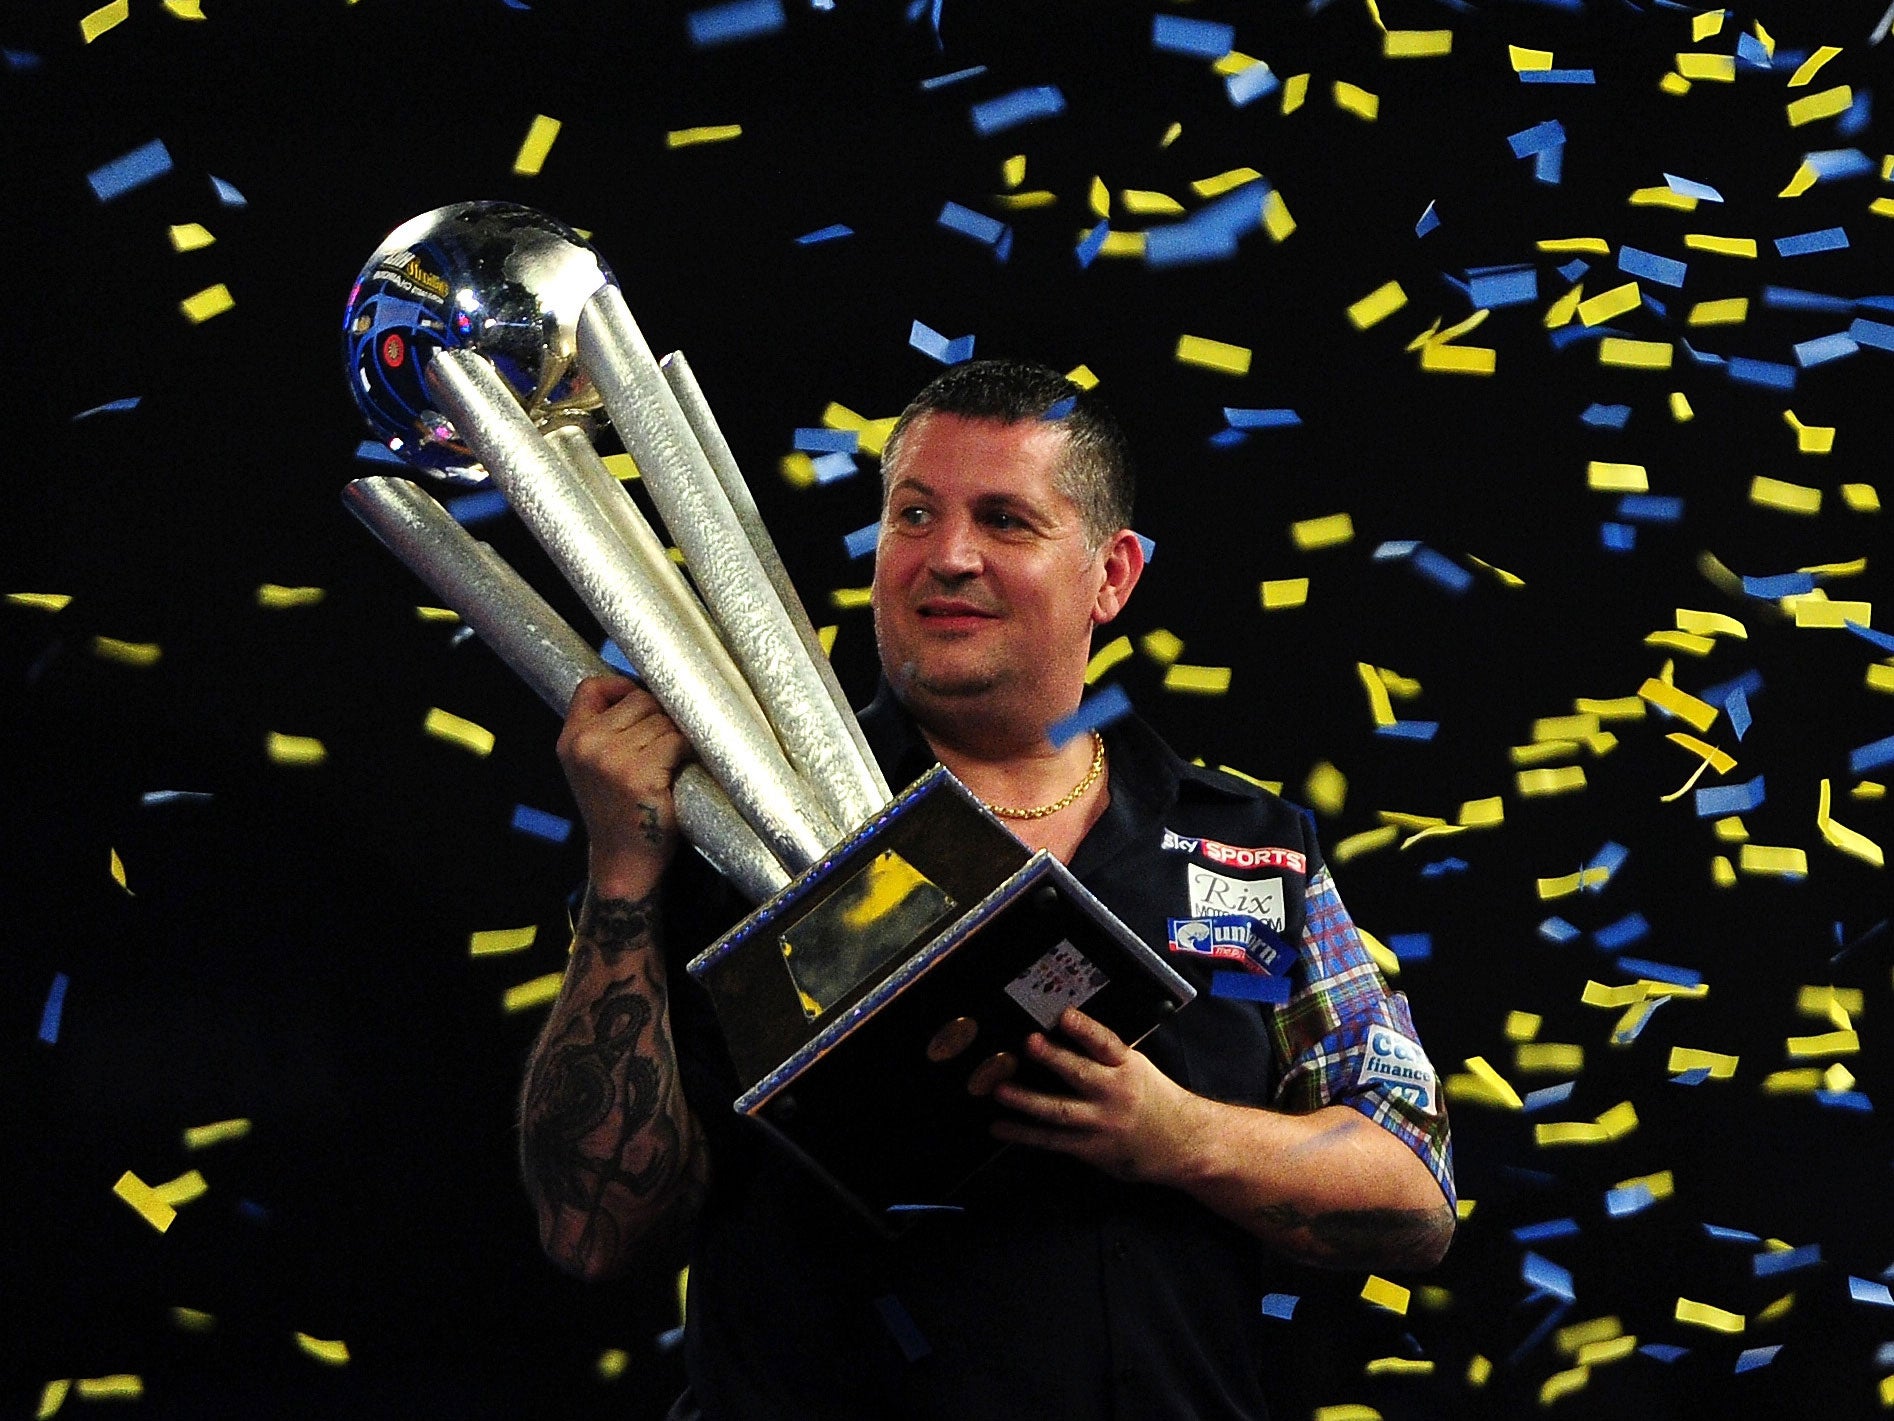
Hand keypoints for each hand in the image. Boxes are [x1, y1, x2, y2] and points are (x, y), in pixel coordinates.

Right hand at [557, 676, 692, 900]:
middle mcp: (587, 745)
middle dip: (660, 717)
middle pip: (640, 699)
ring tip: (674, 760)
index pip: (592, 687)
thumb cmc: (619, 811)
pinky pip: (676, 740)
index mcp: (571, 740)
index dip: (622, 687)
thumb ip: (606, 729)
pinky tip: (682, 768)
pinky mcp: (639, 774)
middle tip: (667, 745)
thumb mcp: (594, 766)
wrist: (623, 861)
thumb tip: (650, 688)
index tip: (643, 705)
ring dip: (677, 735)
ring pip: (662, 718)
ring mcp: (611, 759)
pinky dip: (687, 751)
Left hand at [989, 1008, 1206, 1184]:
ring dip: (1027, 1100)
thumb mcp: (1137, 1068)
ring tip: (999, 1090)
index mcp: (1127, 1067)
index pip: (1105, 1044)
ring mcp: (1100, 1123)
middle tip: (1029, 1042)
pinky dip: (1024, 1134)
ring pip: (1060, 1111)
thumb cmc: (1153, 1098)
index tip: (1065, 1015)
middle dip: (1054, 1058)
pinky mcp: (1090, 1148)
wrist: (1183, 1143)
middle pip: (1080, 1074)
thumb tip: (1064, 1030)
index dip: (1085, 1029)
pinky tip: (999, 1127)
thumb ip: (1106, 1055)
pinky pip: (1052, 1141)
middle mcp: (1113, 1093)